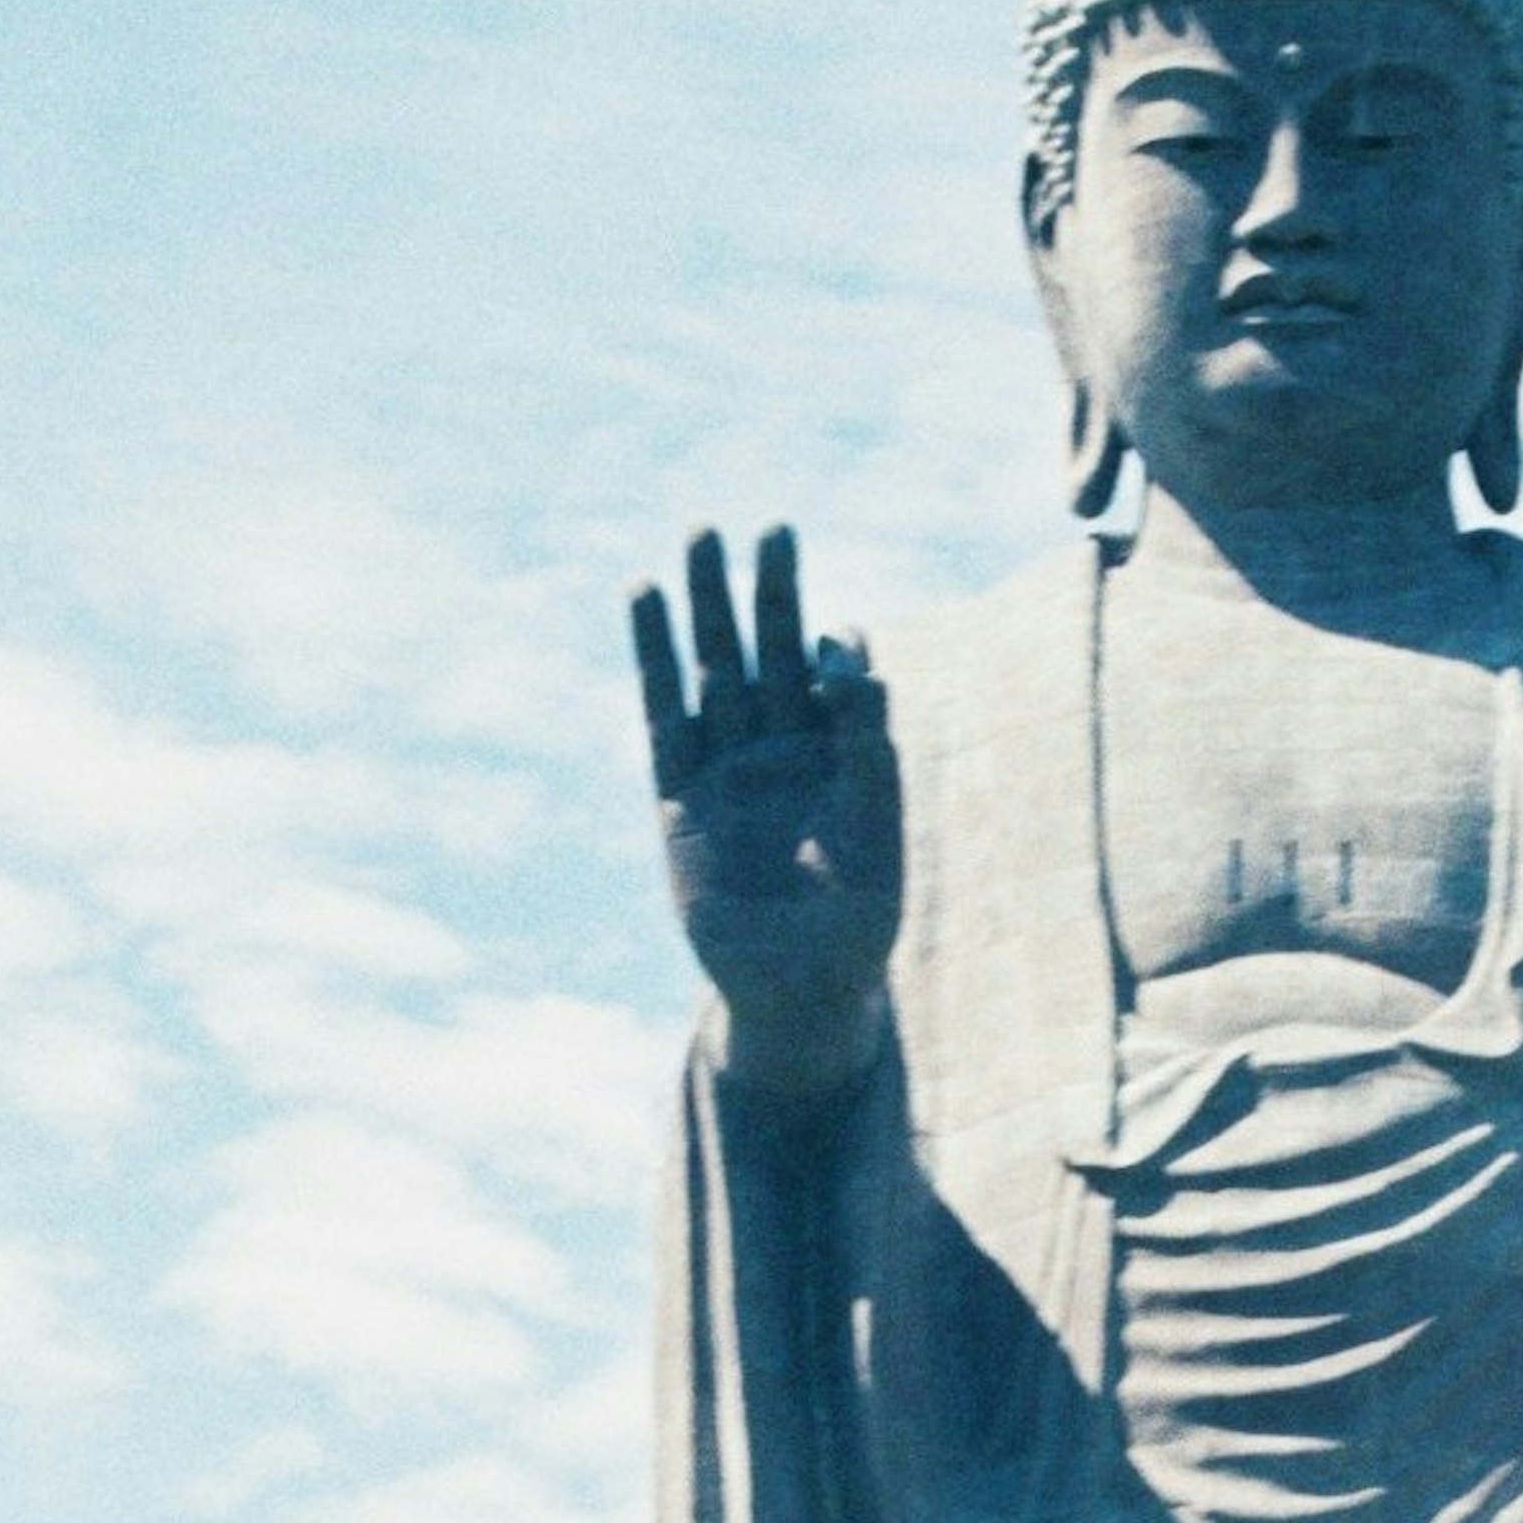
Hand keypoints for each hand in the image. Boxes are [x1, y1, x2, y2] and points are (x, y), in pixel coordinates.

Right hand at [630, 524, 900, 1102]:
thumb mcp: (878, 845)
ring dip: (711, 606)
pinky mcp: (680, 793)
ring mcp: (730, 767)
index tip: (840, 641)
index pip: (841, 682)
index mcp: (842, 760)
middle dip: (773, 594)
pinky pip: (664, 712)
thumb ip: (873, 761)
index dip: (841, 653)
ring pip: (718, 668)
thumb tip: (863, 674)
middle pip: (776, 653)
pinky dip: (654, 656)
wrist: (797, 993)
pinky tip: (644, 596)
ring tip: (703, 536)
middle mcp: (785, 753)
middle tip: (773, 529)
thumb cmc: (853, 930)